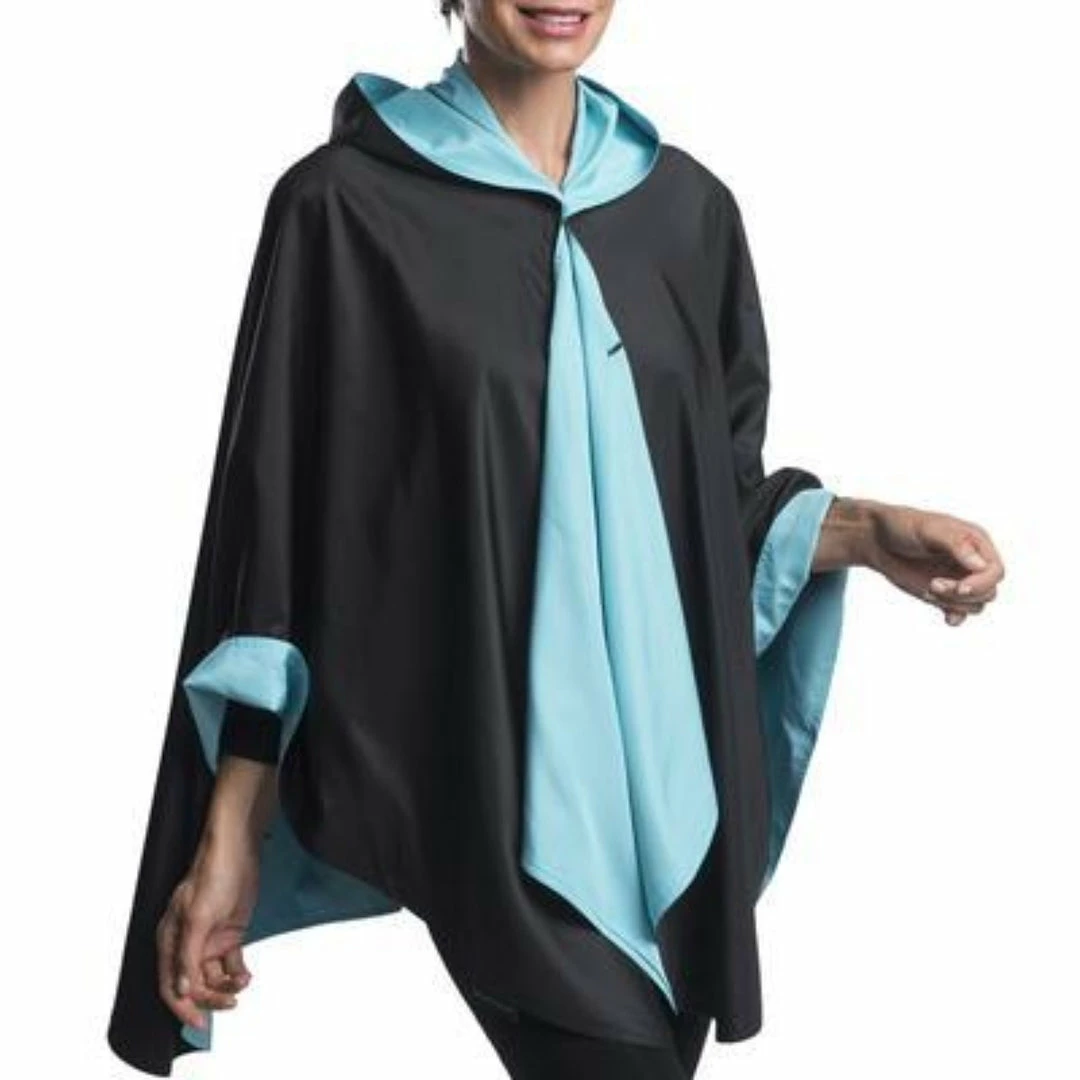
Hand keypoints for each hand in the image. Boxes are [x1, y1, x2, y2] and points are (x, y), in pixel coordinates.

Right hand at [156, 829, 260, 1030]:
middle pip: (194, 985)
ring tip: (243, 982)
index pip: (170, 985)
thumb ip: (188, 955)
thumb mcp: (198, 917)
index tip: (199, 1022)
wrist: (238, 852)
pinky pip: (230, 964)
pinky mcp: (228, 934)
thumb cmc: (212, 874)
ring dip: (228, 985)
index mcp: (171, 940)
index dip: (182, 1007)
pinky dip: (238, 973)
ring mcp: (208, 940)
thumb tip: (182, 989)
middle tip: (231, 1001)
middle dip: (211, 997)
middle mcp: (187, 944)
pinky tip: (246, 975)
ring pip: (214, 977)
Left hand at [863, 502, 1004, 624]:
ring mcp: (958, 578)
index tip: (959, 587)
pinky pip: (962, 612)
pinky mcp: (944, 593)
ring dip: (953, 603)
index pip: (995, 571)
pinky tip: (946, 618)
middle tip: (933, 585)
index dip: (981, 583)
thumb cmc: (903, 526)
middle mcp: (972, 562)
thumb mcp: (928, 529)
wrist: (877, 539)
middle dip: (962, 594)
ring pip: (976, 604)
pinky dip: (956, 617)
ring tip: (929, 588)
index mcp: (975, 542)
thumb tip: (981, 564)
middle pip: (988, 592)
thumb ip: (955, 543)